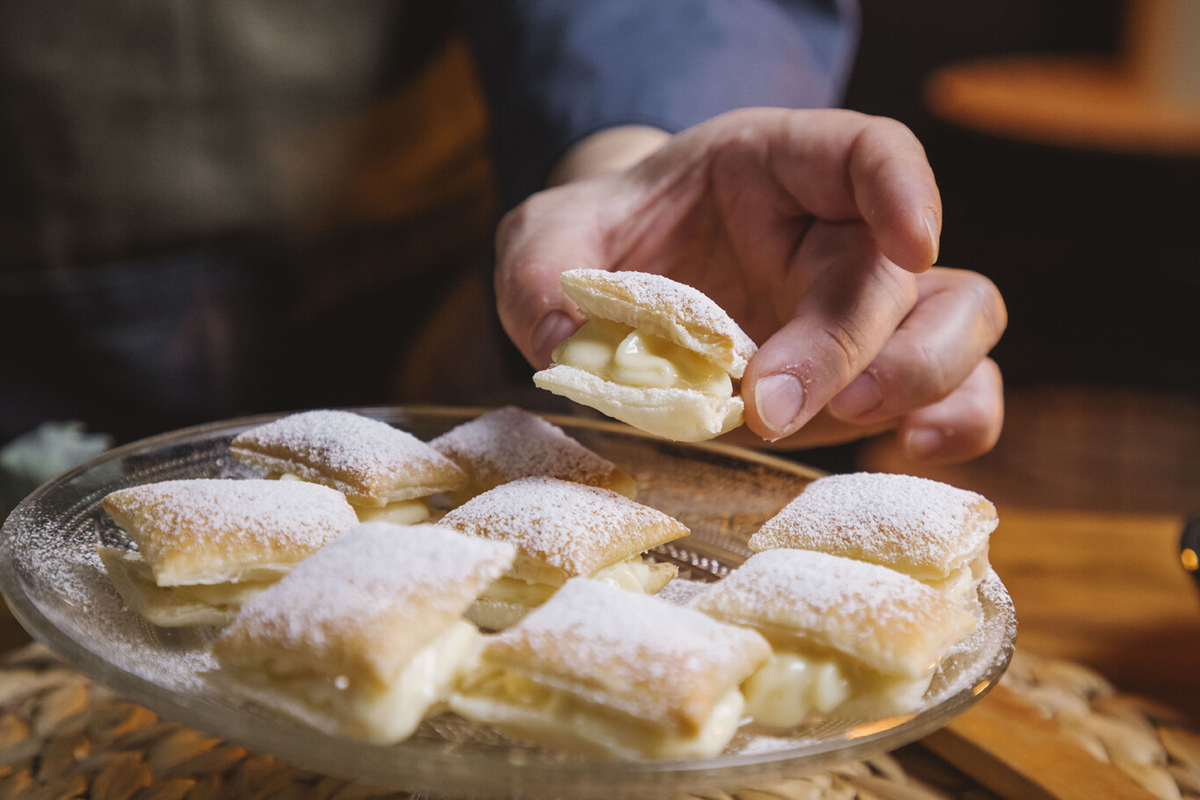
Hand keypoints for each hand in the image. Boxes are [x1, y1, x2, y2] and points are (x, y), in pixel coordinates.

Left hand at [495, 108, 1005, 462]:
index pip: (869, 152)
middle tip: (772, 407)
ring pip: (965, 323)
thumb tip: (564, 343)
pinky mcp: (872, 375)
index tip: (911, 240)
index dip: (904, 189)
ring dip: (923, 381)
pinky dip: (947, 432)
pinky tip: (893, 458)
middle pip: (905, 272)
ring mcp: (867, 308)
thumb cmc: (606, 241)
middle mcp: (840, 233)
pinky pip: (958, 396)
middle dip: (850, 344)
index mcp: (778, 168)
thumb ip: (541, 271)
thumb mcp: (550, 239)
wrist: (629, 284)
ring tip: (846, 424)